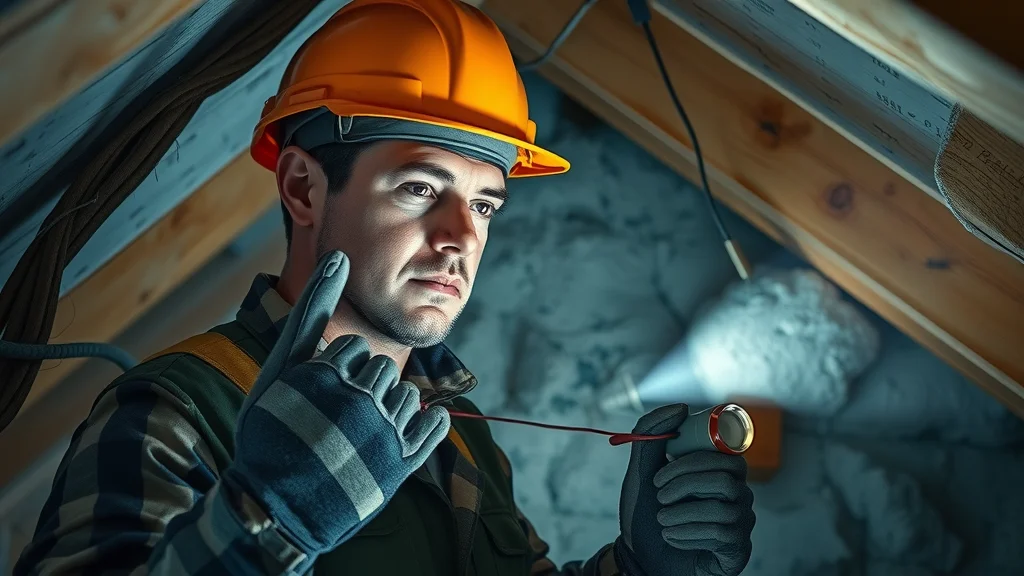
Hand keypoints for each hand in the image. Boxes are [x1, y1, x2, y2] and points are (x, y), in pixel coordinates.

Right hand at [222, 250, 450, 556]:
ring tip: (355, 439)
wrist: (274, 511)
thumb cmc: (272, 433)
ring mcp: (381, 433)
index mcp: (322, 376)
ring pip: (407, 394)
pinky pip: (434, 425)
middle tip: (332, 423)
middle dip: (361, 390)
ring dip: (387, 411)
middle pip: (382, 369)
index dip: (334, 373)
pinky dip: (426, 426)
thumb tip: (338, 256)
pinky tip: (398, 436)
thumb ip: (310, 311)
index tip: (314, 400)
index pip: (351, 349)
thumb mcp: (279, 370)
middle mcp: (355, 400)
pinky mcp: (402, 464)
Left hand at [614, 404, 754, 575]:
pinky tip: (673, 537)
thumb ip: (651, 435)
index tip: (662, 466)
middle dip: (686, 483)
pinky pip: (722, 535)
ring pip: (722, 507)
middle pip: (728, 477)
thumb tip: (680, 407)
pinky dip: (688, 534)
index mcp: (716, 471)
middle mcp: (735, 493)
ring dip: (682, 513)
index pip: (725, 453)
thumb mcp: (641, 472)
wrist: (640, 559)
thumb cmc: (644, 514)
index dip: (694, 458)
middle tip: (659, 495)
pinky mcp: (738, 548)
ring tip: (662, 520)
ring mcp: (740, 521)